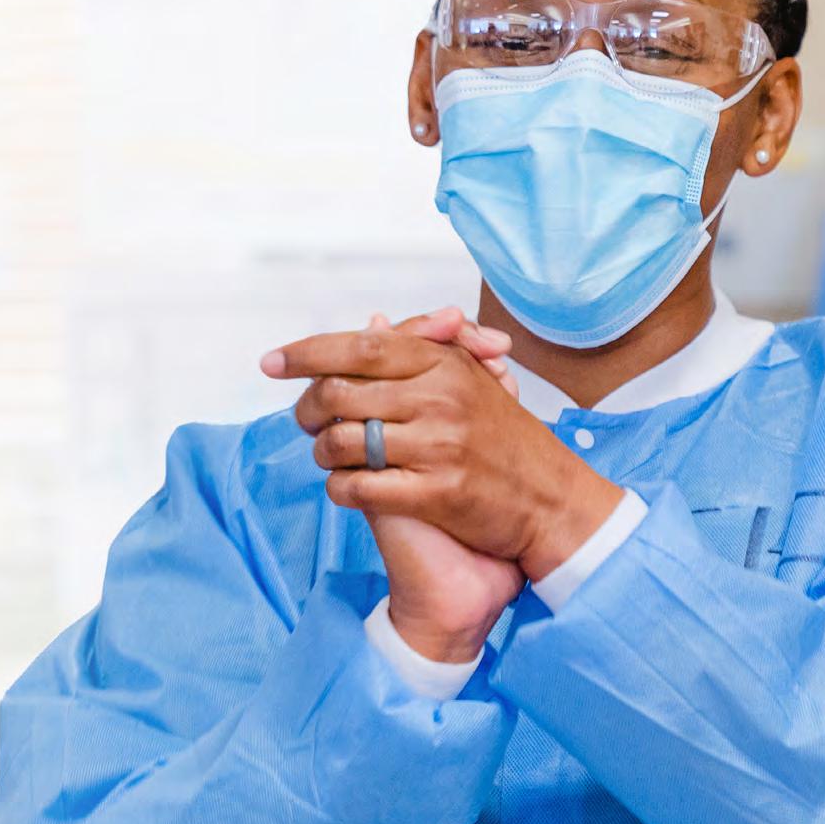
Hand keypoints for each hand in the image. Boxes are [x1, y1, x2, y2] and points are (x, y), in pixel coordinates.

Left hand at [260, 321, 623, 579]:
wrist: (553, 500)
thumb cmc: (505, 439)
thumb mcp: (470, 380)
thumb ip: (421, 349)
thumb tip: (367, 323)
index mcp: (443, 365)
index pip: (359, 346)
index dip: (307, 352)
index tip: (272, 362)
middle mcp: (439, 399)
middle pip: (339, 393)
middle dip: (308, 410)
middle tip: (306, 421)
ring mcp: (438, 447)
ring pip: (342, 443)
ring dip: (323, 453)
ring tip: (329, 457)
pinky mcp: (436, 493)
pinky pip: (359, 488)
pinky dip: (340, 489)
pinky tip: (346, 488)